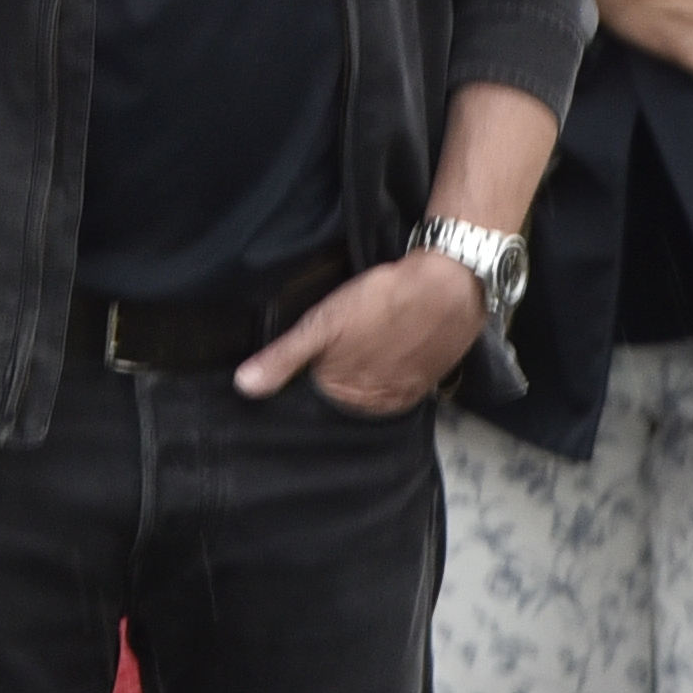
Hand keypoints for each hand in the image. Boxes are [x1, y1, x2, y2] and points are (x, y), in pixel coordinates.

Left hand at [237, 249, 484, 416]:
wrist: (448, 286)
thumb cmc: (381, 303)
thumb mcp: (323, 323)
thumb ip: (285, 357)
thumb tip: (244, 387)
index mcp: (347, 397)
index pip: (314, 400)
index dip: (306, 380)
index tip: (307, 361)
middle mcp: (376, 406)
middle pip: (345, 400)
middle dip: (336, 381)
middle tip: (339, 347)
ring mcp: (404, 394)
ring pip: (372, 390)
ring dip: (364, 375)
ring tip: (363, 347)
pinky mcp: (426, 381)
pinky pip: (398, 382)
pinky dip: (389, 370)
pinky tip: (387, 348)